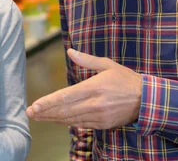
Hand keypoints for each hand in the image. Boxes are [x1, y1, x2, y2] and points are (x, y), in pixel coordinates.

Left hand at [26, 49, 142, 129]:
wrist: (147, 100)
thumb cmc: (126, 79)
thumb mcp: (108, 65)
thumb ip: (87, 60)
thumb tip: (70, 51)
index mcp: (94, 87)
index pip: (66, 97)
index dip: (48, 102)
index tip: (34, 105)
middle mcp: (95, 104)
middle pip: (64, 111)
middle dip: (45, 112)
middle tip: (30, 113)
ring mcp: (99, 116)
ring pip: (70, 119)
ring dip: (53, 119)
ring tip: (39, 117)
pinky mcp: (103, 125)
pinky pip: (81, 124)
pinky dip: (67, 122)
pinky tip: (57, 120)